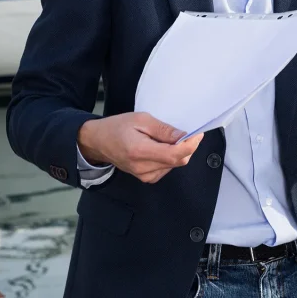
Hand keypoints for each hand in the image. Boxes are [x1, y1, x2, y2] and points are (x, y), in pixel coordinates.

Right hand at [77, 112, 203, 183]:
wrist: (98, 141)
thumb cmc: (117, 127)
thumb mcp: (141, 119)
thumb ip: (163, 130)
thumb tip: (183, 136)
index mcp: (140, 151)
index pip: (175, 155)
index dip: (191, 145)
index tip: (198, 134)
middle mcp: (142, 168)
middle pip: (178, 161)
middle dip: (187, 147)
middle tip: (186, 133)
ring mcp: (143, 175)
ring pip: (174, 165)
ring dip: (178, 152)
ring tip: (167, 138)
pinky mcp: (145, 177)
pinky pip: (166, 169)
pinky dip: (170, 158)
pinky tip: (162, 148)